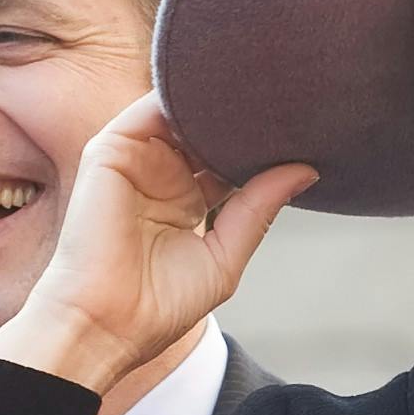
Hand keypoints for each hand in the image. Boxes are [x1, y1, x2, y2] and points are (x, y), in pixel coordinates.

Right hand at [0, 93, 315, 393]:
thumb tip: (306, 170)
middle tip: (286, 97)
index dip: (260, 145)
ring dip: (216, 101)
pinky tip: (217, 94)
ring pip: (180, 113)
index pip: (228, 158)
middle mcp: (160, 176)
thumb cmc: (157, 307)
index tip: (301, 129)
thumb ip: (259, 209)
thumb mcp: (225, 255)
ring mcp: (136, 161)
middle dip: (241, 116)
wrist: (107, 325)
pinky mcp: (111, 151)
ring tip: (259, 89)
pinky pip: (150, 109)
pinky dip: (182, 97)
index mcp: (186, 201)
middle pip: (207, 130)